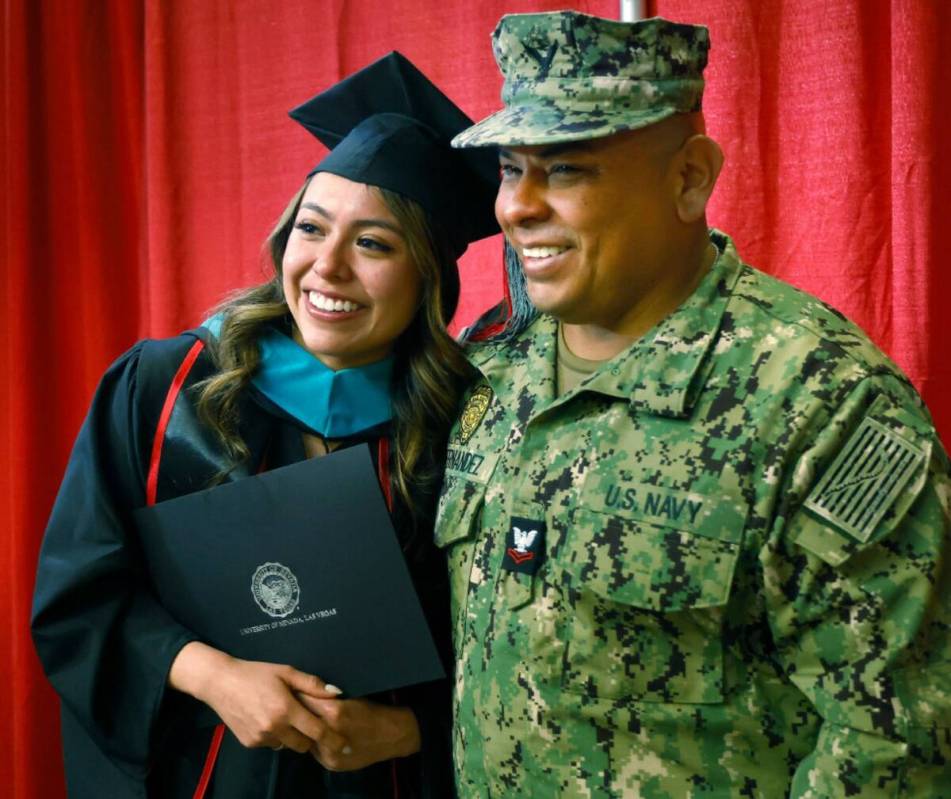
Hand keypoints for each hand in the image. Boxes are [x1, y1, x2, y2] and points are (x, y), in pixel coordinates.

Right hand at [168, 641, 348, 753]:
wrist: (220, 683)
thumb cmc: (256, 673)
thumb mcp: (286, 672)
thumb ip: (312, 684)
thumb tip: (336, 693)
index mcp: (286, 709)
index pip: (316, 731)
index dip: (332, 738)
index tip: (343, 743)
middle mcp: (274, 728)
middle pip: (303, 745)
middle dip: (310, 737)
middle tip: (309, 722)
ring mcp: (260, 738)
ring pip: (287, 745)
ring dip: (291, 736)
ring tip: (284, 716)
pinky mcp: (249, 743)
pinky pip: (271, 744)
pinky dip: (275, 736)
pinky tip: (267, 718)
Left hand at [298, 695, 420, 770]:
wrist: (393, 735)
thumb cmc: (374, 711)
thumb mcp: (351, 698)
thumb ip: (327, 699)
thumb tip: (306, 695)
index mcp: (334, 712)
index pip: (304, 701)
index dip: (298, 695)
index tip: (293, 689)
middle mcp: (329, 734)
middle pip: (302, 721)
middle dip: (298, 713)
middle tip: (295, 705)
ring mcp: (329, 753)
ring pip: (305, 739)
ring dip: (304, 730)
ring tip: (305, 721)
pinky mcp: (331, 764)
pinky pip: (315, 751)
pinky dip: (314, 743)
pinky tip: (318, 735)